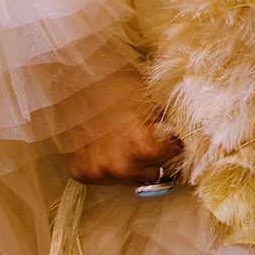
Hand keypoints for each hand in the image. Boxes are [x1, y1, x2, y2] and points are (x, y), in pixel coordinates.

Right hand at [63, 76, 182, 185]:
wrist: (72, 76)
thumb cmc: (114, 81)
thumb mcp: (152, 99)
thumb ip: (168, 125)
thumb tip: (181, 140)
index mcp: (143, 148)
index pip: (174, 159)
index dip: (174, 144)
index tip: (170, 137)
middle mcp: (120, 167)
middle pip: (153, 174)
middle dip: (153, 158)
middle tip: (144, 135)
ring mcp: (97, 172)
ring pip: (129, 178)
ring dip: (130, 163)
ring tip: (121, 138)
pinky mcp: (80, 173)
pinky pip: (104, 176)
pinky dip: (106, 162)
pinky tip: (103, 142)